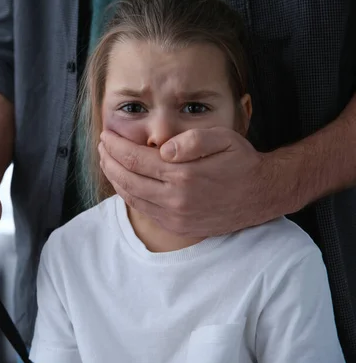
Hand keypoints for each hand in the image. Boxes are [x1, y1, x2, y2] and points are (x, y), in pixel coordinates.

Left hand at [99, 128, 280, 236]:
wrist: (261, 196)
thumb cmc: (241, 162)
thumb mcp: (223, 139)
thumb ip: (192, 141)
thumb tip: (163, 149)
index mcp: (183, 176)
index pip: (135, 159)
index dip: (116, 146)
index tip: (106, 135)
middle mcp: (175, 200)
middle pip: (127, 179)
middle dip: (109, 160)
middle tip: (101, 146)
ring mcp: (175, 217)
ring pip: (131, 197)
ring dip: (114, 178)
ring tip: (106, 161)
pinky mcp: (177, 227)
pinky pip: (143, 210)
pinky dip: (127, 195)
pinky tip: (123, 181)